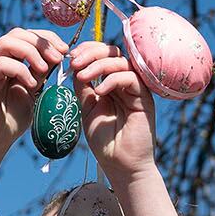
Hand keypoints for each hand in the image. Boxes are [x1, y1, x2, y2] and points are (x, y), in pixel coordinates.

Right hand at [0, 28, 67, 167]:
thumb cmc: (11, 118)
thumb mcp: (33, 91)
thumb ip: (41, 73)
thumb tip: (58, 56)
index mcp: (9, 58)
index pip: (27, 35)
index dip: (47, 38)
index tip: (65, 51)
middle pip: (18, 33)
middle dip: (42, 42)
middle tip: (58, 58)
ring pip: (7, 42)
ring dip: (31, 52)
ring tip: (44, 69)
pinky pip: (1, 64)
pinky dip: (20, 70)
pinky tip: (31, 85)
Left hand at [71, 41, 157, 182]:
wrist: (120, 165)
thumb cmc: (105, 141)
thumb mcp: (87, 109)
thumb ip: (83, 88)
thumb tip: (74, 66)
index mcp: (112, 84)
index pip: (103, 56)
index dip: (88, 50)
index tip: (70, 57)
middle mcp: (126, 83)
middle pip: (113, 53)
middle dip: (92, 53)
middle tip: (75, 62)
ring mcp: (136, 90)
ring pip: (122, 62)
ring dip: (99, 64)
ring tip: (82, 76)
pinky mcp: (144, 99)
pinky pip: (131, 78)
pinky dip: (113, 79)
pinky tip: (99, 92)